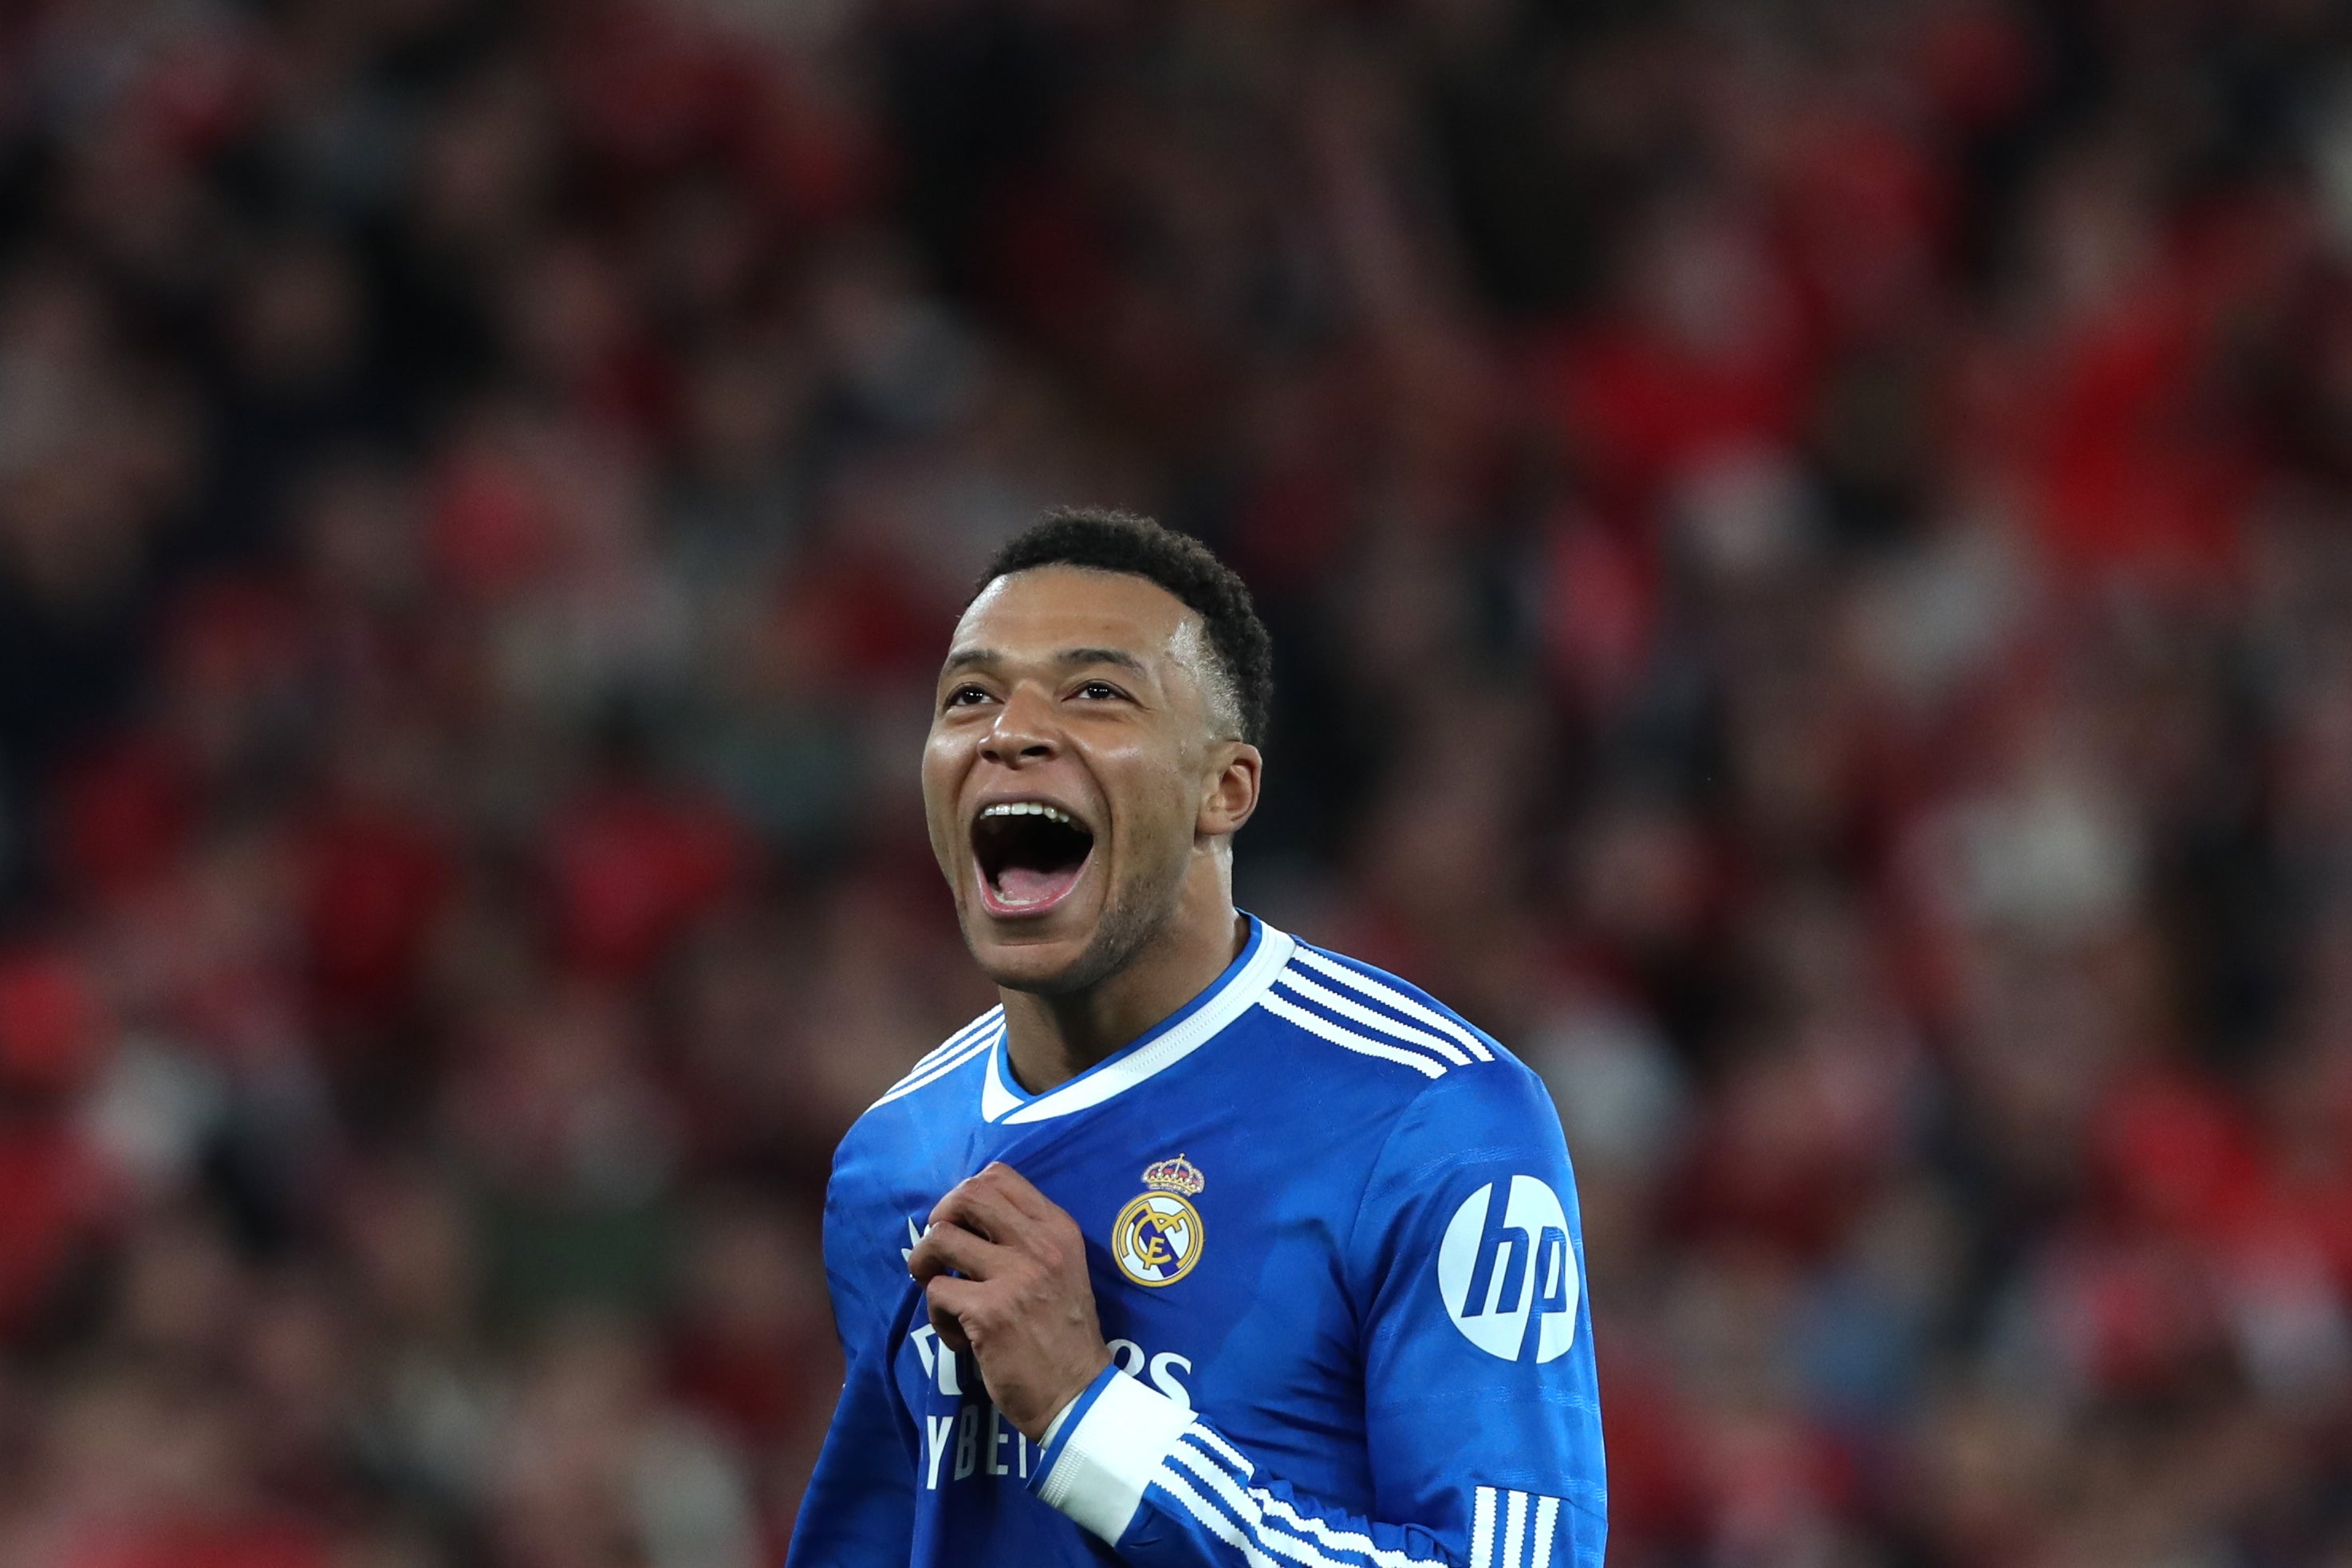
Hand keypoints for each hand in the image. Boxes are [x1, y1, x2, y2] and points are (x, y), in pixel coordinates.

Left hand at [906, 1162, 1113, 1441]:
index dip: (964, 1195)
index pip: (999, 1176)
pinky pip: (936, 1293)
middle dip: (939, 1220)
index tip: (960, 1225)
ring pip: (940, 1239)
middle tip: (938, 1253)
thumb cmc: (1064, 1334)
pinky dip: (938, 1317)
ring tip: (941, 1295)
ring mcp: (1014, 1276)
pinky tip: (961, 1338)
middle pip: (966, 1196)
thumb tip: (965, 1220)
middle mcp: (1039, 1244)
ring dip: (925, 1267)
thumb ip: (1026, 1239)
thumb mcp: (1062, 1270)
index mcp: (1058, 1228)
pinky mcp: (989, 1312)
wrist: (1076, 1394)